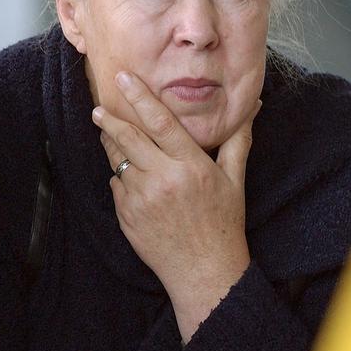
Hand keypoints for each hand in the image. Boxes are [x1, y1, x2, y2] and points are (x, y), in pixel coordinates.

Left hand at [93, 71, 256, 341]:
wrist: (202, 270)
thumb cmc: (223, 223)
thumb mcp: (234, 181)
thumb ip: (237, 141)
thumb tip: (252, 108)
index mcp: (191, 166)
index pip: (161, 123)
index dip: (140, 98)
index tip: (123, 80)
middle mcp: (163, 179)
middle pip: (128, 138)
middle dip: (110, 120)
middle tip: (98, 108)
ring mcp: (140, 198)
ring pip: (118, 161)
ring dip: (114, 147)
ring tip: (112, 137)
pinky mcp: (125, 215)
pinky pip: (116, 186)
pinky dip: (122, 178)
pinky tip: (134, 180)